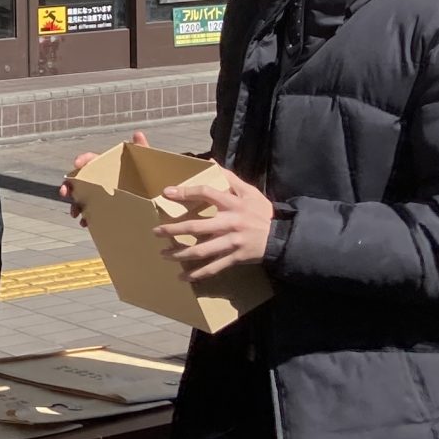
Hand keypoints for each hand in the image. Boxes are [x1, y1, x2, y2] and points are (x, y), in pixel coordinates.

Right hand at [59, 130, 150, 224]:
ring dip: (74, 205)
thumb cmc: (149, 177)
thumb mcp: (146, 163)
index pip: (91, 160)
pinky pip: (90, 213)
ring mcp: (100, 195)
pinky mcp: (103, 209)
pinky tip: (85, 222)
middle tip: (65, 192)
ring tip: (75, 212)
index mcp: (108, 166)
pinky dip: (85, 217)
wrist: (157, 199)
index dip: (82, 160)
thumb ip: (142, 149)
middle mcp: (100, 179)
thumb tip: (138, 134)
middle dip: (68, 185)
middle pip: (79, 180)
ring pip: (81, 198)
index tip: (76, 164)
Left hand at [154, 167, 277, 280]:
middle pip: (196, 226)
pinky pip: (214, 267)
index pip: (206, 193)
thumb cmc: (261, 213)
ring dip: (180, 253)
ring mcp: (232, 242)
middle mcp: (230, 222)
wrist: (282, 237)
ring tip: (163, 254)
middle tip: (156, 232)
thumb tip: (211, 161)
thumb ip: (229, 177)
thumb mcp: (249, 191)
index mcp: (233, 203)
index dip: (186, 192)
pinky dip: (198, 274)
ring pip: (201, 250)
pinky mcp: (235, 258)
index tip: (167, 193)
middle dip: (173, 230)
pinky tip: (182, 277)